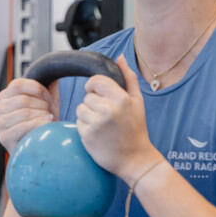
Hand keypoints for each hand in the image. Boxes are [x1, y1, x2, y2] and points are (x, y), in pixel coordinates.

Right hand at [0, 78, 58, 152]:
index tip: (48, 97)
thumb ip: (42, 90)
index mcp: (3, 97)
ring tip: (48, 118)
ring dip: (41, 115)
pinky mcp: (4, 137)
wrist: (34, 146)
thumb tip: (55, 81)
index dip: (37, 89)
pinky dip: (37, 124)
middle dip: (42, 105)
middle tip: (50, 110)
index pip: (18, 85)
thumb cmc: (37, 122)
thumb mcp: (38, 103)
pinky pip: (22, 127)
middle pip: (23, 100)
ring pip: (24, 112)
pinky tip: (47, 123)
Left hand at [76, 55, 160, 181]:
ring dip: (88, 115)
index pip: (96, 81)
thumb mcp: (137, 101)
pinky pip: (78, 123)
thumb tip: (120, 57)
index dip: (94, 86)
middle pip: (87, 96)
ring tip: (102, 125)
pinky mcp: (87, 136)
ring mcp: (96, 123)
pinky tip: (98, 134)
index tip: (99, 94)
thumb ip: (128, 77)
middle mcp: (108, 110)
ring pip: (80, 108)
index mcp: (121, 98)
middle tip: (107, 116)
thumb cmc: (136, 129)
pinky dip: (85, 128)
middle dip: (94, 103)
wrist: (135, 159)